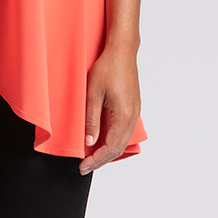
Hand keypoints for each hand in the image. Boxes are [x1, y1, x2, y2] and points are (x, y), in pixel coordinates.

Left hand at [78, 43, 140, 174]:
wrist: (122, 50)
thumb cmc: (107, 67)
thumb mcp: (93, 92)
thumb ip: (91, 119)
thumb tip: (89, 142)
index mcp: (123, 114)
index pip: (111, 147)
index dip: (97, 160)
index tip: (83, 166)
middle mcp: (132, 116)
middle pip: (119, 148)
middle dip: (102, 159)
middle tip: (85, 165)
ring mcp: (135, 111)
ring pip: (123, 140)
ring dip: (109, 151)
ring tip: (92, 156)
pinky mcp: (133, 106)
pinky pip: (125, 130)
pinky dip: (114, 140)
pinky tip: (102, 139)